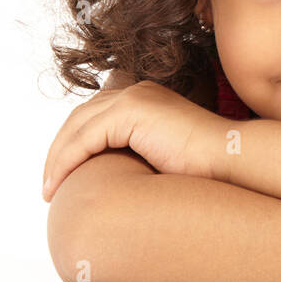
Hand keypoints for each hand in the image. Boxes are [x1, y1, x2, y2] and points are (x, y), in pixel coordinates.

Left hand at [41, 80, 227, 201]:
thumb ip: (136, 156)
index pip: (94, 117)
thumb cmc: (205, 170)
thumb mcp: (160, 159)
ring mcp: (134, 97)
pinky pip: (85, 138)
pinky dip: (67, 161)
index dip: (73, 146)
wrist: (231, 161)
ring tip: (50, 190)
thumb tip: (113, 181)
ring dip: (58, 159)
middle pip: (79, 119)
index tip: (62, 178)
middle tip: (49, 186)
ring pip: (77, 128)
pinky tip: (59, 185)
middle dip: (59, 152)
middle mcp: (136, 91)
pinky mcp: (132, 111)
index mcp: (145, 99)